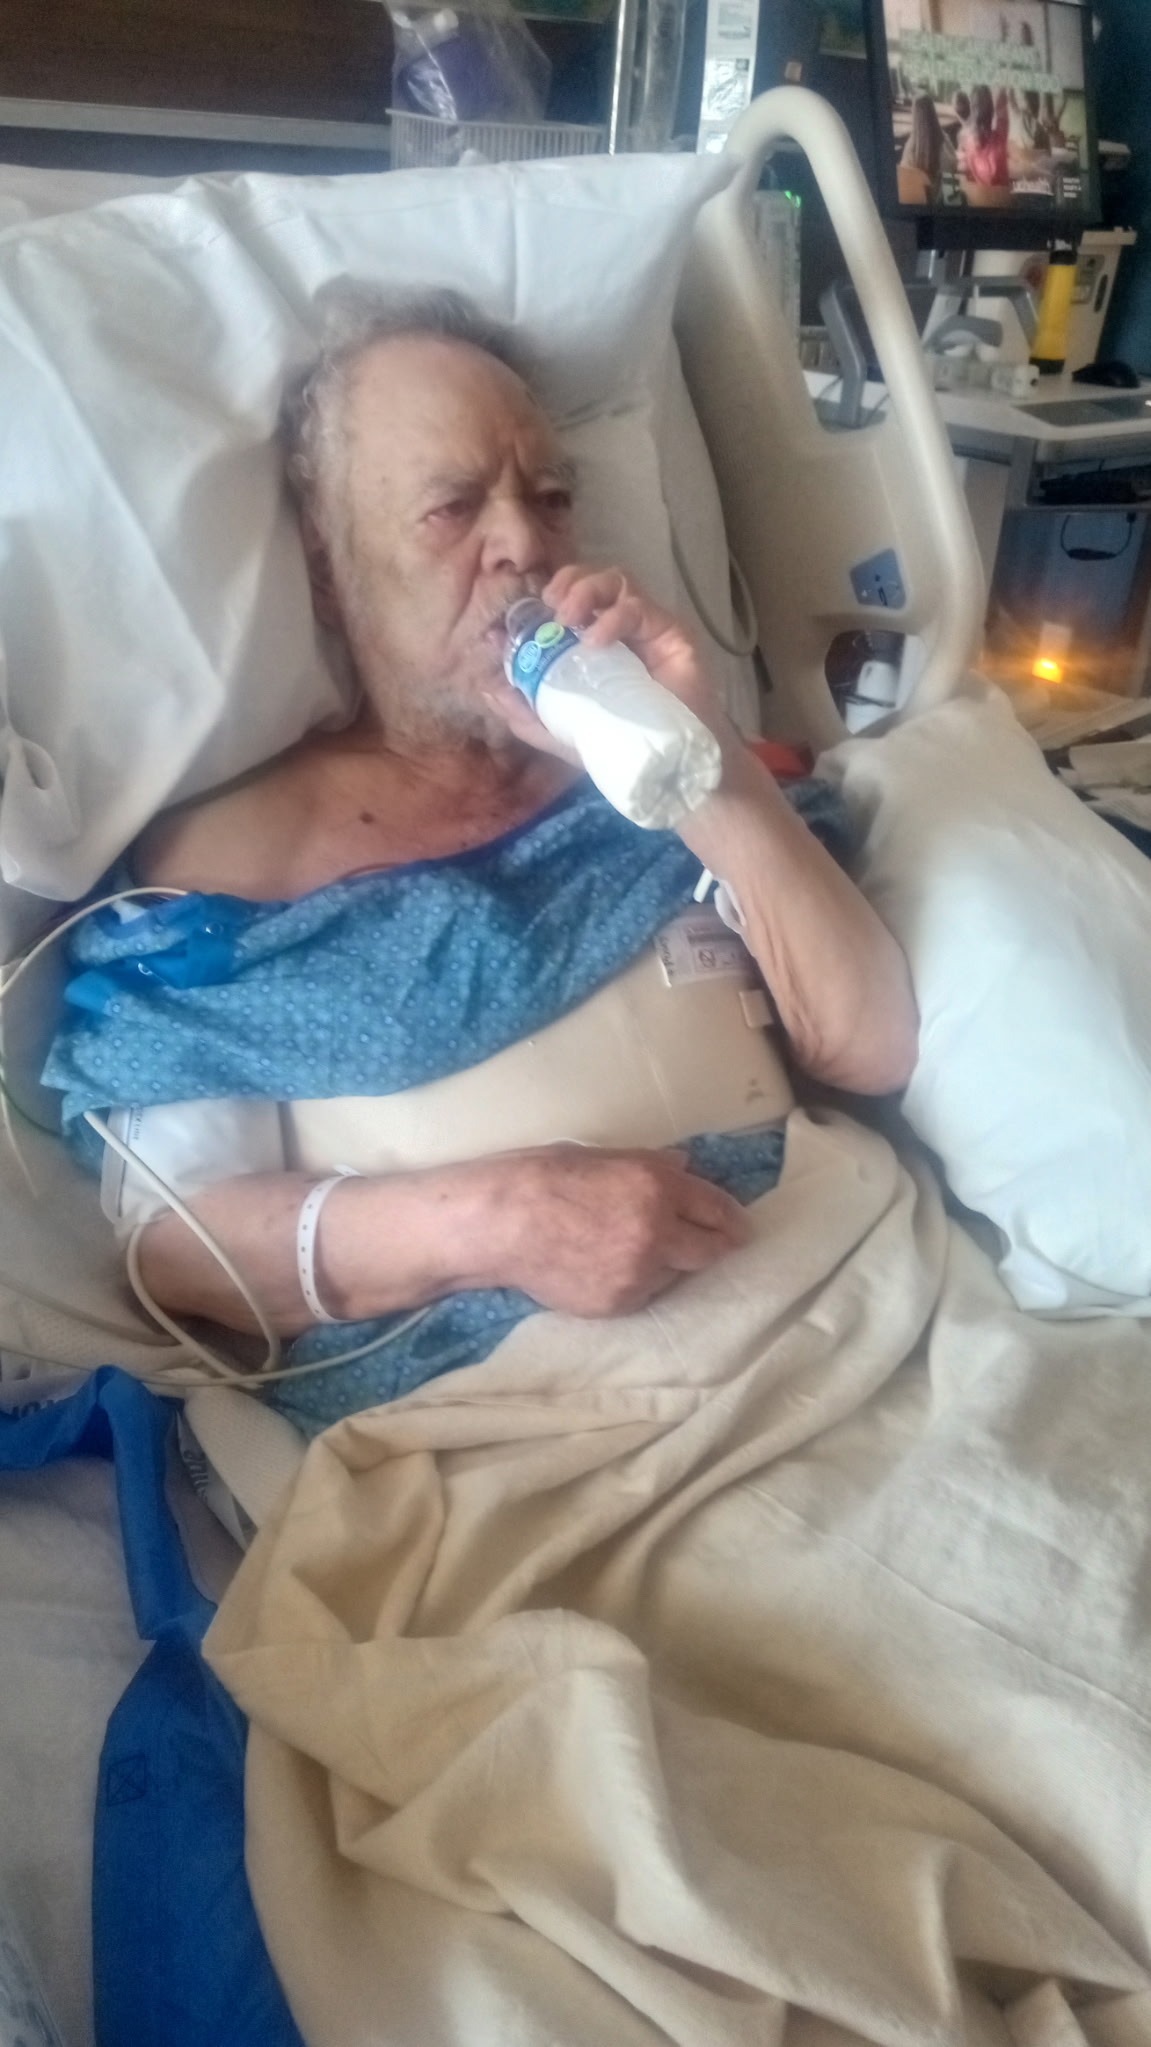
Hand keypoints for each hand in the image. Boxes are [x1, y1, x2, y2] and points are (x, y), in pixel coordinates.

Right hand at [478, 1142, 750, 1316]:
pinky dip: (638, 1281)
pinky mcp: (618, 1304)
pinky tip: (608, 1265)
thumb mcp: (602, 1156)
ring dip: (670, 1263)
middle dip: (716, 1245)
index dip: (732, 1218)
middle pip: (712, 1250)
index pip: (717, 1208)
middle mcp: (658, 1232)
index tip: (739, 1225)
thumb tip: (685, 1166)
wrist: (499, 1224)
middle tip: (712, 1243)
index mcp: (657, 1187)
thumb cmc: (542, 1177)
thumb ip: (651, 1165)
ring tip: (636, 1249)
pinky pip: (644, 1293)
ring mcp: (639, 1274)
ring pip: (676, 1274)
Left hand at [483, 565, 729, 762]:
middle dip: (566, 583)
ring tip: (567, 617)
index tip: (518, 617)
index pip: (568, 603)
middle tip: (549, 608)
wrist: (672, 769)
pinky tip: (597, 640)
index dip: (543, 598)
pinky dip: (614, 617)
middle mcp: (620, 629)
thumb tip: (487, 690)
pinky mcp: (671, 634)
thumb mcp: (563, 733)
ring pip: (617, 581)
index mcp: (594, 644)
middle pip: (592, 581)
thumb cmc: (623, 746)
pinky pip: (640, 608)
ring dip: (586, 589)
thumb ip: (527, 714)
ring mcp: (646, 629)